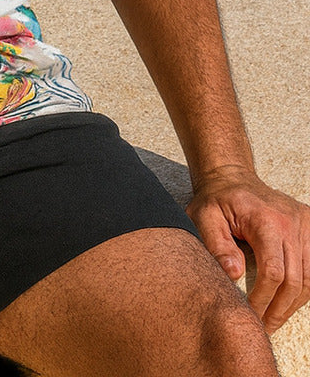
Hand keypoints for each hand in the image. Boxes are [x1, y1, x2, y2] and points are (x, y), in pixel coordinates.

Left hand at [189, 167, 309, 333]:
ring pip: (309, 278)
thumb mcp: (204, 217)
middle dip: (279, 310)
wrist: (233, 177)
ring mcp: (305, 224)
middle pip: (295, 280)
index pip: (273, 272)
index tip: (249, 314)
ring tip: (274, 319)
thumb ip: (217, 245)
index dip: (263, 300)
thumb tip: (233, 273)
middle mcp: (292, 222)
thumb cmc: (217, 199)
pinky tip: (289, 301)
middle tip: (263, 327)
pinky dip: (304, 288)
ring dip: (293, 304)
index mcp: (266, 220)